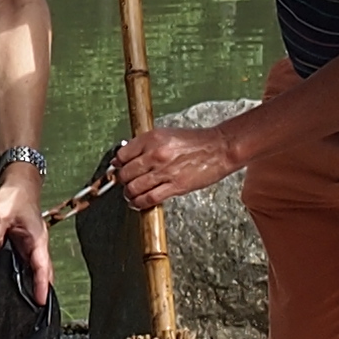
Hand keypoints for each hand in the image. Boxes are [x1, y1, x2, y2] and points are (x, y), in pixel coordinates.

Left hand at [0, 160, 53, 303]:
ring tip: (25, 302)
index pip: (42, 267)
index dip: (41, 285)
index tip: (41, 302)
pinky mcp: (22, 241)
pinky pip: (25, 261)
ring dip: (32, 282)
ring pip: (34, 268)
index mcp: (37, 240)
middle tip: (34, 309)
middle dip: (40, 289)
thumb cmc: (14, 196)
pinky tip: (14, 280)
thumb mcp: (1, 213)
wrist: (19, 182)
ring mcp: (30, 244)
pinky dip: (23, 272)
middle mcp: (36, 245)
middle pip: (42, 272)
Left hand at [113, 121, 237, 209]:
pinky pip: (149, 198)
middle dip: (122, 181)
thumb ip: (146, 145)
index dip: (118, 164)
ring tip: (130, 195)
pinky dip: (139, 203)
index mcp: (152, 138)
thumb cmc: (196, 142)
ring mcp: (165, 171)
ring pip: (134, 187)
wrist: (220, 148)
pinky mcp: (175, 186)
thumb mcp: (167, 134)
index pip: (122, 154)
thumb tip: (125, 157)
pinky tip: (138, 203)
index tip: (118, 169)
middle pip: (126, 173)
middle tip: (125, 183)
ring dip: (129, 194)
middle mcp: (155, 154)